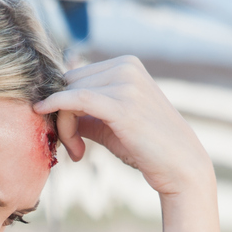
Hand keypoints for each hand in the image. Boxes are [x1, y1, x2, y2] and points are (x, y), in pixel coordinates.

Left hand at [36, 56, 214, 207]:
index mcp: (126, 64)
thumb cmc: (147, 147)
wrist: (181, 166)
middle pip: (69, 84)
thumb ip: (85, 111)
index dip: (62, 104)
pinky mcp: (123, 104)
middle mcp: (126, 66)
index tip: (68, 136)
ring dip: (64, 126)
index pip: (75, 76)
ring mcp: (127, 82)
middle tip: (73, 149)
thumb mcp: (111, 122)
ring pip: (69, 94)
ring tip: (77, 152)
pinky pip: (76, 100)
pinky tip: (49, 123)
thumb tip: (51, 106)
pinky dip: (57, 109)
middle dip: (62, 116)